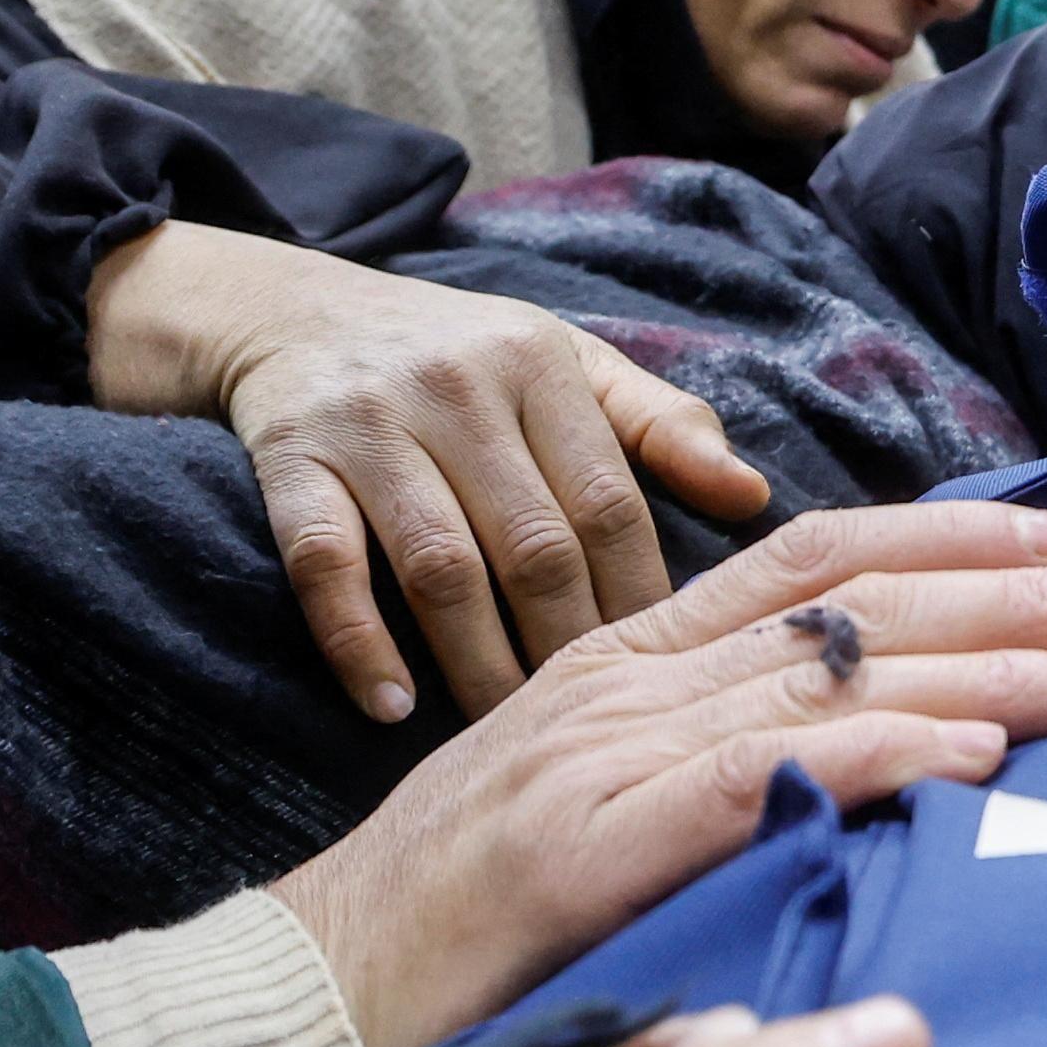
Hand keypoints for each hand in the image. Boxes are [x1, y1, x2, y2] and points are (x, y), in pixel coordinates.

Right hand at [86, 221, 771, 723]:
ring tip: (505, 731)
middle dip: (568, 646)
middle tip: (591, 724)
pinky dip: (359, 643)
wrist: (299, 315)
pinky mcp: (291, 459)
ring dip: (476, 662)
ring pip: (438, 565)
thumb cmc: (464, 357)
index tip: (660, 670)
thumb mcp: (567, 365)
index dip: (639, 596)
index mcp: (540, 363)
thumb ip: (660, 427)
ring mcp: (369, 423)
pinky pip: (325, 564)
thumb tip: (754, 497)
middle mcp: (457, 386)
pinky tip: (393, 706)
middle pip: (533, 544)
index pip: (609, 501)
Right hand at [272, 503, 1046, 1046]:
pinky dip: (879, 752)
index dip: (953, 543)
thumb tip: (871, 768)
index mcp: (622, 665)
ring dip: (992, 666)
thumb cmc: (458, 939)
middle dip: (1017, 596)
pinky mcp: (582, 839)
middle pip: (849, 604)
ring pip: (829, 674)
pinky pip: (758, 775)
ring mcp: (595, 752)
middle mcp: (617, 683)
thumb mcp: (598, 824)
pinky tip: (982, 753)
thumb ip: (713, 778)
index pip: (813, 563)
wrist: (294, 1005)